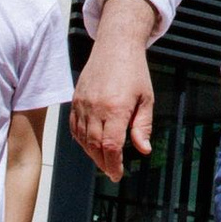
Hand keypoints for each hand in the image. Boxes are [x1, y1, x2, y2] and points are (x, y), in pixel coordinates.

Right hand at [71, 51, 155, 177]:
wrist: (115, 47)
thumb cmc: (134, 73)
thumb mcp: (146, 99)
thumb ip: (143, 126)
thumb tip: (144, 150)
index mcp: (116, 108)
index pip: (110, 146)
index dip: (113, 164)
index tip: (117, 174)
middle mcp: (96, 107)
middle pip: (94, 146)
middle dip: (103, 163)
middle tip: (111, 171)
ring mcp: (82, 103)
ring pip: (82, 138)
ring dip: (92, 153)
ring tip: (103, 160)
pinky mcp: (75, 99)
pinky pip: (74, 127)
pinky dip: (81, 140)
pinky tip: (90, 145)